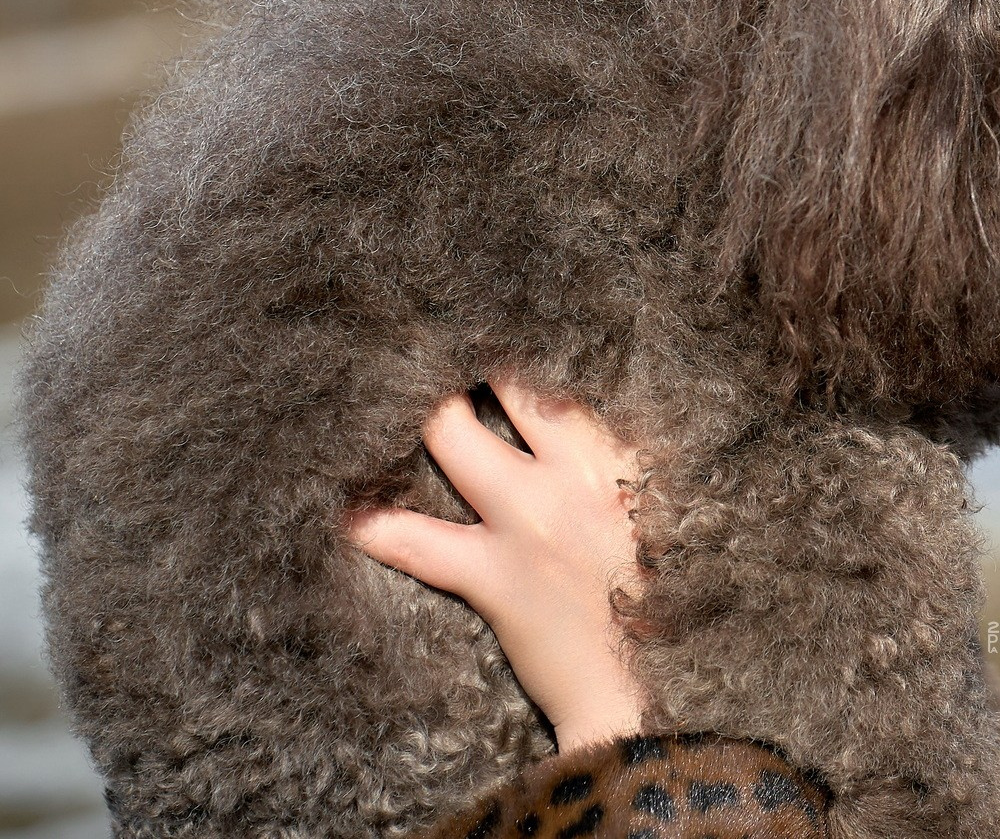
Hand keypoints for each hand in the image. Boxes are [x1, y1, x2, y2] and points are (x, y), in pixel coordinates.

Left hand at [347, 378, 649, 750]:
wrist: (645, 682)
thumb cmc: (649, 595)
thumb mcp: (647, 511)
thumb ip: (610, 463)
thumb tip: (556, 416)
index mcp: (621, 457)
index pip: (560, 376)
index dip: (515, 344)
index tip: (482, 324)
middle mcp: (578, 474)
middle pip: (507, 383)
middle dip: (458, 360)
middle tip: (419, 345)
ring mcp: (534, 522)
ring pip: (453, 438)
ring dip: (411, 417)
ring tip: (373, 402)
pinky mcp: (498, 577)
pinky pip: (419, 541)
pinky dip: (376, 525)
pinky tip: (343, 512)